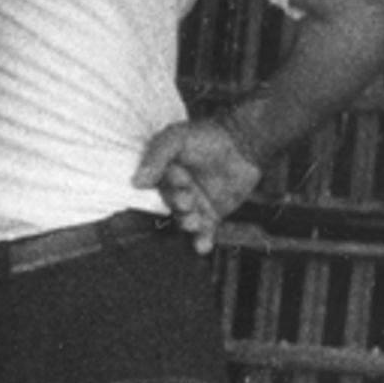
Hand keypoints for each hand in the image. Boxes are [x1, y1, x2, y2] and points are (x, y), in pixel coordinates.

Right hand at [135, 114, 267, 234]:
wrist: (246, 143)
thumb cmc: (210, 135)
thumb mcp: (177, 138)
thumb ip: (157, 156)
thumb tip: (137, 181)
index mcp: (163, 173)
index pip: (155, 190)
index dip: (165, 191)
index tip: (178, 186)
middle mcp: (176, 190)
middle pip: (169, 207)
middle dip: (178, 207)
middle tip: (188, 201)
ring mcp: (194, 204)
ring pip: (184, 221)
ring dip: (188, 224)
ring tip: (195, 222)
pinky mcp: (211, 215)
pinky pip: (204, 232)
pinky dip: (202, 241)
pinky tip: (203, 246)